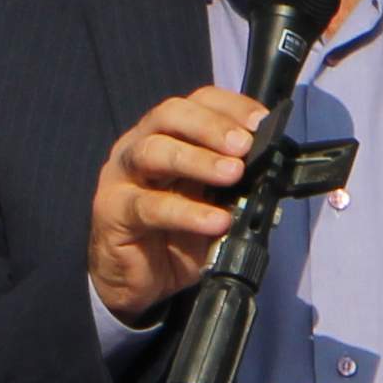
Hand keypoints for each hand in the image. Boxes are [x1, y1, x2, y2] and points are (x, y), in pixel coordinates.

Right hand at [87, 85, 266, 325]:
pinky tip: (215, 220)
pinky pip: (149, 206)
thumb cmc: (175, 235)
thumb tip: (269, 176)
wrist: (139, 280)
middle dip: (211, 126)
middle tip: (243, 146)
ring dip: (197, 159)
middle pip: (170, 115)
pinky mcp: (113, 210)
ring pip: (154, 151)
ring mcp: (122, 176)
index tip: (261, 122)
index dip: (230, 106)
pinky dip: (187, 212)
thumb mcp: (213, 203)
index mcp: (168, 135)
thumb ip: (234, 186)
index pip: (197, 102)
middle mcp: (140, 145)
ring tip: (231, 174)